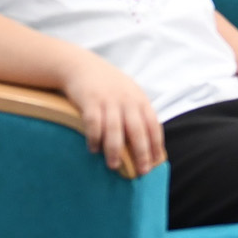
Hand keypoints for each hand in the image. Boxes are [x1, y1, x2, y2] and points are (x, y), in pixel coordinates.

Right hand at [61, 55, 164, 172]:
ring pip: (115, 129)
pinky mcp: (90, 101)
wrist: (82, 66)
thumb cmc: (109, 86)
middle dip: (141, 153)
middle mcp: (127, 101)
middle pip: (137, 130)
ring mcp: (108, 100)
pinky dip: (94, 138)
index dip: (155, 145)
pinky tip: (93, 149)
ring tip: (113, 166)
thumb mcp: (130, 94)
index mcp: (140, 100)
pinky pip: (94, 123)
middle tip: (141, 171)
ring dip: (115, 150)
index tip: (155, 163)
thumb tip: (149, 143)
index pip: (153, 125)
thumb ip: (139, 114)